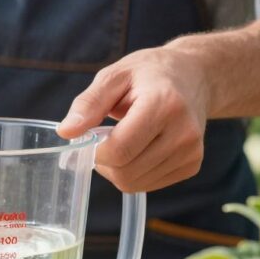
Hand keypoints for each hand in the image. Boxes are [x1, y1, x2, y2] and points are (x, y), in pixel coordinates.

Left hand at [56, 47, 210, 192]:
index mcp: (164, 105)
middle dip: (104, 161)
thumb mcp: (114, 77)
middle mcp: (184, 132)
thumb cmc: (148, 74)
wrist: (193, 76)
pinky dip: (134, 172)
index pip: (119, 149)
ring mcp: (191, 152)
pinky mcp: (193, 165)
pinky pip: (148, 184)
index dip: (94, 151)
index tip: (89, 136)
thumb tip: (65, 132)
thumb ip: (88, 104)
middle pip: (125, 172)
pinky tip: (139, 148)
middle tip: (104, 138)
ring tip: (123, 140)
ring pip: (135, 183)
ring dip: (117, 168)